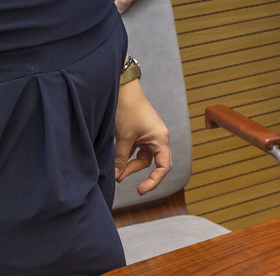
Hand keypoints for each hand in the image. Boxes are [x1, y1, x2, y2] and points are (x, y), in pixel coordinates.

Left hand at [114, 79, 172, 194]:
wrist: (123, 89)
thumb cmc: (128, 109)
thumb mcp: (123, 137)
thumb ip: (120, 159)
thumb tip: (115, 177)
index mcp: (160, 138)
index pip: (164, 166)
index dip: (154, 180)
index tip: (141, 190)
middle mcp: (157, 137)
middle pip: (151, 162)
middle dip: (135, 170)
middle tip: (119, 178)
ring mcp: (149, 135)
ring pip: (141, 157)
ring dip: (128, 163)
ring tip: (115, 167)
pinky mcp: (140, 132)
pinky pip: (136, 149)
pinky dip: (127, 155)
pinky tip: (116, 157)